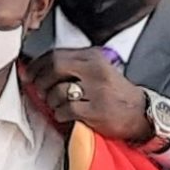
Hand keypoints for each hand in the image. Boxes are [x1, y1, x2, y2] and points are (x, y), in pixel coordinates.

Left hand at [24, 49, 151, 142]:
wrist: (140, 112)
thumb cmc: (115, 93)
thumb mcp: (98, 70)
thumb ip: (73, 67)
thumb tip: (38, 69)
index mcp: (93, 57)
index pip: (57, 54)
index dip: (37, 65)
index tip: (29, 74)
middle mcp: (95, 70)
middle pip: (54, 68)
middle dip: (40, 81)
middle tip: (39, 91)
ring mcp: (96, 90)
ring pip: (58, 91)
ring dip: (50, 101)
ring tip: (56, 105)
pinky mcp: (96, 110)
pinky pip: (66, 110)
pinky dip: (60, 114)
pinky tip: (64, 115)